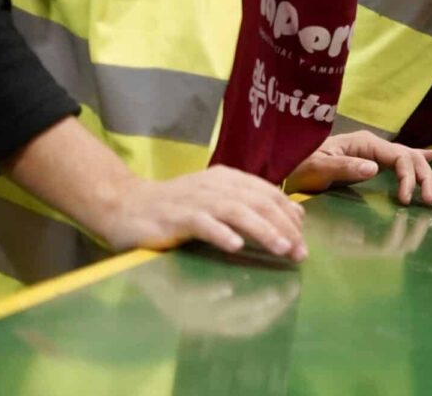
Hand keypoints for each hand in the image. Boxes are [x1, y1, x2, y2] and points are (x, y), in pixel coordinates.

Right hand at [87, 166, 307, 261]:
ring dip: (263, 230)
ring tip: (281, 248)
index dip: (289, 216)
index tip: (304, 240)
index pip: (269, 194)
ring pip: (237, 212)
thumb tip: (293, 214)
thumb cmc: (177, 206)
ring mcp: (197, 200)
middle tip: (299, 252)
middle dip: (284, 227)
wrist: (127, 205)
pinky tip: (236, 246)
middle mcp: (217, 185)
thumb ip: (251, 203)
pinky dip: (221, 234)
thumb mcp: (217, 198)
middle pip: (259, 203)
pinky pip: (203, 224)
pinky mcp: (177, 216)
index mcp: (230, 178)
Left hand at [286, 131, 431, 206]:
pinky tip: (429, 159)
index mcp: (364, 142)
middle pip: (408, 156)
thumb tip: (374, 169)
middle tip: (431, 199)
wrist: (286, 166)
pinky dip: (414, 163)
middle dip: (423, 176)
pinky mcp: (369, 160)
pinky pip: (398, 161)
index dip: (408, 177)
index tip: (407, 200)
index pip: (398, 156)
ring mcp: (371, 151)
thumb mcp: (319, 167)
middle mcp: (372, 144)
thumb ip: (345, 167)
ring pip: (407, 159)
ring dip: (423, 174)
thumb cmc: (300, 165)